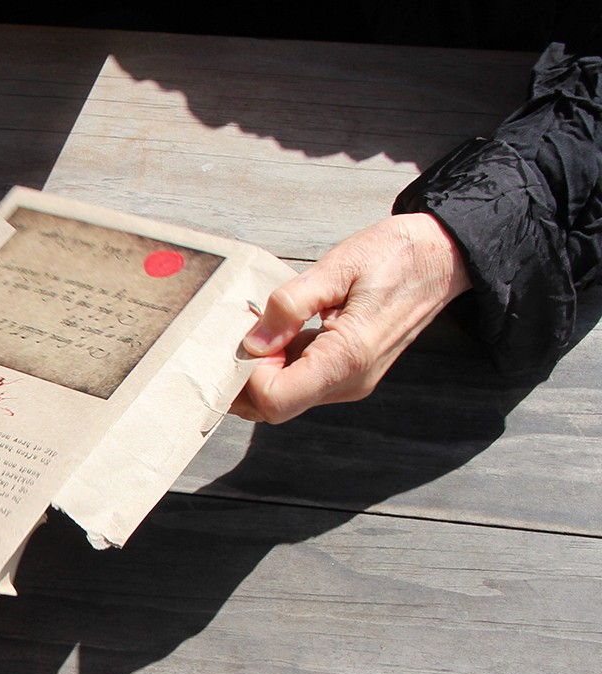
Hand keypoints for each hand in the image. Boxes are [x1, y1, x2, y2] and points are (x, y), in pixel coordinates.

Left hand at [232, 213, 471, 422]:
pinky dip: (280, 365)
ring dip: (262, 372)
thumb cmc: (395, 255)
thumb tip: (253, 341)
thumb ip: (291, 304)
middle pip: (276, 407)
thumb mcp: (338, 265)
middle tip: (241, 336)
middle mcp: (350, 381)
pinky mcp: (349, 373)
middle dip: (247, 380)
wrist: (442, 257)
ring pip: (286, 398)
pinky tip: (280, 332)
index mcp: (348, 357)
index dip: (248, 376)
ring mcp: (351, 381)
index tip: (247, 340)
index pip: (276, 400)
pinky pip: (302, 383)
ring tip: (262, 329)